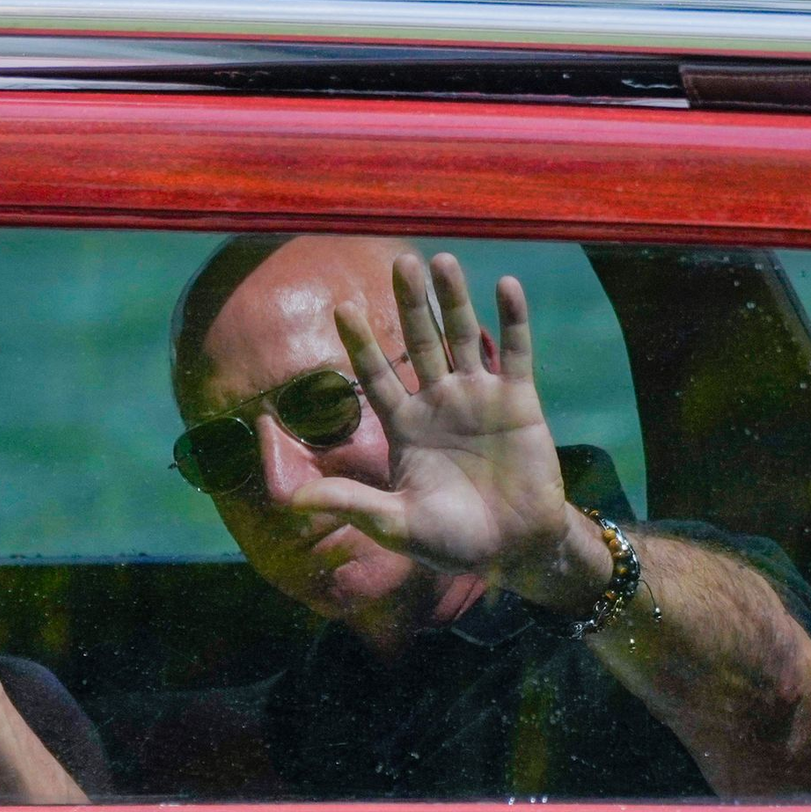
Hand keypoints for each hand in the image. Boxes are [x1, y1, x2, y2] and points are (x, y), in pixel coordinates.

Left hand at [292, 253, 569, 582]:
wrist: (513, 550)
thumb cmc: (452, 542)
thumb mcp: (396, 524)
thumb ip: (351, 503)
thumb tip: (291, 503)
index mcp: (405, 427)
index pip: (376, 377)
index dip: (361, 344)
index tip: (343, 307)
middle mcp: (438, 404)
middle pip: (419, 343)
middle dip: (409, 305)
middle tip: (400, 262)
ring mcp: (479, 398)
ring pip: (464, 337)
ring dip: (454, 300)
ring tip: (442, 261)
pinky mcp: (519, 402)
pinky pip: (516, 353)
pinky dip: (513, 320)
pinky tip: (505, 285)